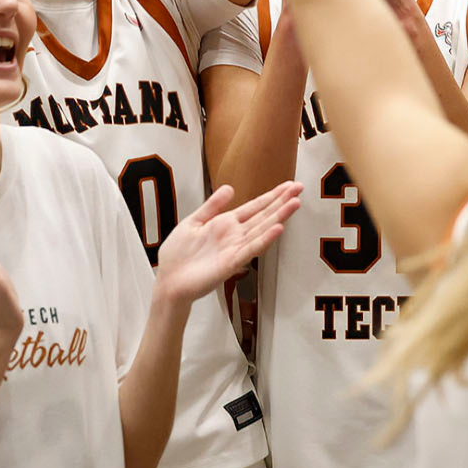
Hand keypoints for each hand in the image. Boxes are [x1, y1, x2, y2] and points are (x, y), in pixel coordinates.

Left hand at [153, 182, 301, 302]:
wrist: (168, 280)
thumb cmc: (178, 255)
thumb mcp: (193, 222)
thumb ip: (212, 206)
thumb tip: (229, 188)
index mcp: (225, 224)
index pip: (254, 207)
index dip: (272, 196)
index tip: (288, 186)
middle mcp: (234, 235)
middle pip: (263, 215)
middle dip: (282, 201)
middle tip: (300, 188)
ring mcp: (235, 248)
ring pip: (262, 229)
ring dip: (279, 217)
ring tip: (295, 203)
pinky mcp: (231, 263)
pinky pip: (251, 249)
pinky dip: (265, 239)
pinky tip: (277, 229)